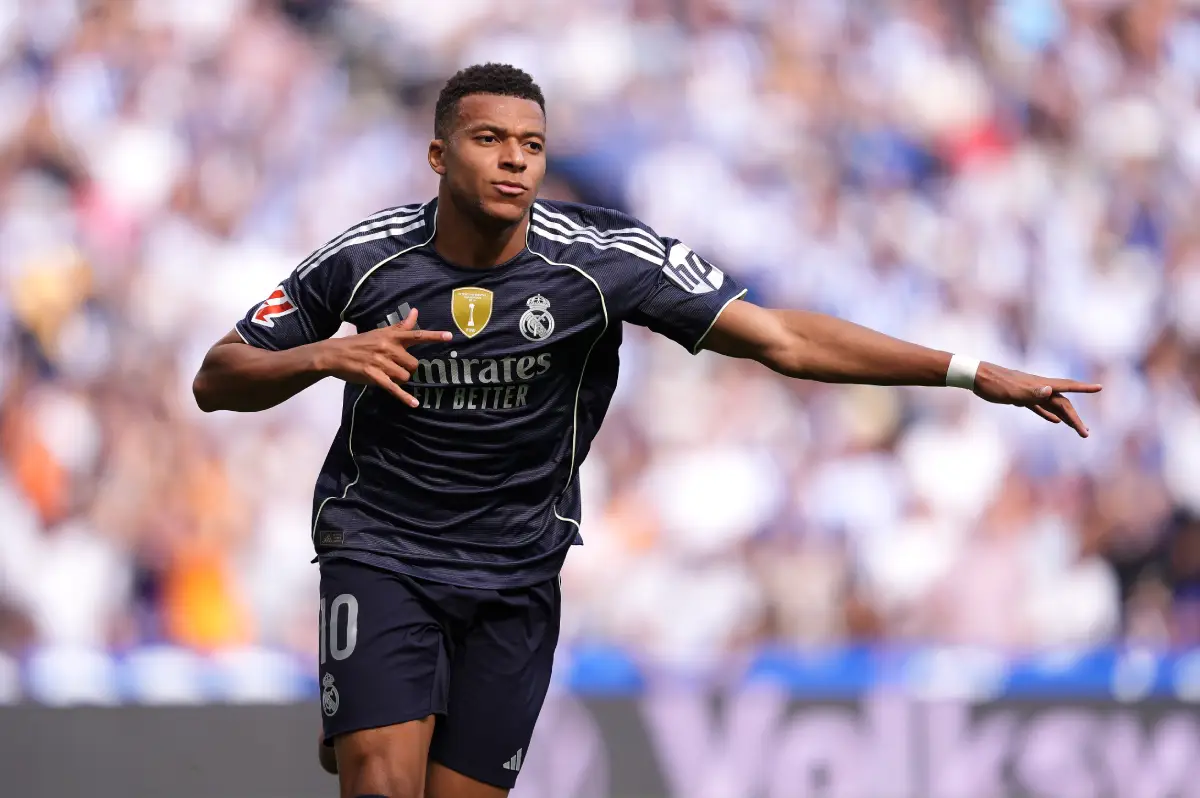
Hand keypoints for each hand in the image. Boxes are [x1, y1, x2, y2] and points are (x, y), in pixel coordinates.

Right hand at [314, 309, 450, 406]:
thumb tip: (416, 312)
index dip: (434, 336)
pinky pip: (394, 388)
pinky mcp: (374, 376)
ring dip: (400, 379)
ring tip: (387, 375)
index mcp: (391, 336)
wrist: (335, 354)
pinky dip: (404, 397)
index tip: (450, 336)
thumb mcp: (381, 332)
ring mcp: (381, 362)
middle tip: (395, 367)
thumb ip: (401, 326)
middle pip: (413, 364)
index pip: (416, 335)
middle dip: (408, 369)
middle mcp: (388, 347)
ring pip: (405, 377)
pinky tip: (414, 403)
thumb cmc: (360, 343)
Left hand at [972, 362, 1101, 436]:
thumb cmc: (995, 384)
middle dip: (1076, 418)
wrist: (977, 377)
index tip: (1100, 387)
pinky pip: (1040, 407)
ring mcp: (1031, 393)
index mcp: (1041, 384)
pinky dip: (1049, 414)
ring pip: (1054, 406)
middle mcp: (1039, 388)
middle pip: (1063, 403)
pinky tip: (1055, 421)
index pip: (1067, 386)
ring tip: (1078, 429)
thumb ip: (1033, 392)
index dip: (1084, 388)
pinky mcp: (1021, 398)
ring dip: (1066, 417)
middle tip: (1086, 434)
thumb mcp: (1014, 391)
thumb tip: (1049, 391)